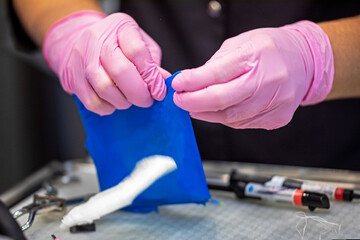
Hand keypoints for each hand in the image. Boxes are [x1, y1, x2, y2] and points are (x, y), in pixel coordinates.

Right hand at [43, 11, 169, 114]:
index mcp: (121, 27)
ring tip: (130, 100)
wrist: (84, 41)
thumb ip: (152, 63)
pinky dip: (107, 108)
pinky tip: (114, 103)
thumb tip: (164, 82)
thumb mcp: (141, 44)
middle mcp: (98, 39)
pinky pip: (92, 101)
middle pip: (120, 71)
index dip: (151, 77)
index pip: (137, 52)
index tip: (159, 92)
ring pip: (104, 88)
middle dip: (138, 93)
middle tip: (146, 101)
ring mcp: (82, 58)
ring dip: (123, 102)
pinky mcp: (73, 77)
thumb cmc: (118, 44)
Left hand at [172, 21, 333, 129]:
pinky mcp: (278, 118)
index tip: (177, 84)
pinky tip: (218, 111)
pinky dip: (225, 119)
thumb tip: (191, 82)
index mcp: (257, 54)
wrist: (305, 61)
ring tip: (195, 106)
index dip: (192, 82)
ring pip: (231, 117)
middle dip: (193, 102)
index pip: (217, 73)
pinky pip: (243, 124)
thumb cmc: (270, 49)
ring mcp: (276, 102)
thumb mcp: (241, 44)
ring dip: (206, 114)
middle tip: (180, 100)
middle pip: (223, 100)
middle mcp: (269, 80)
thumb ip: (216, 64)